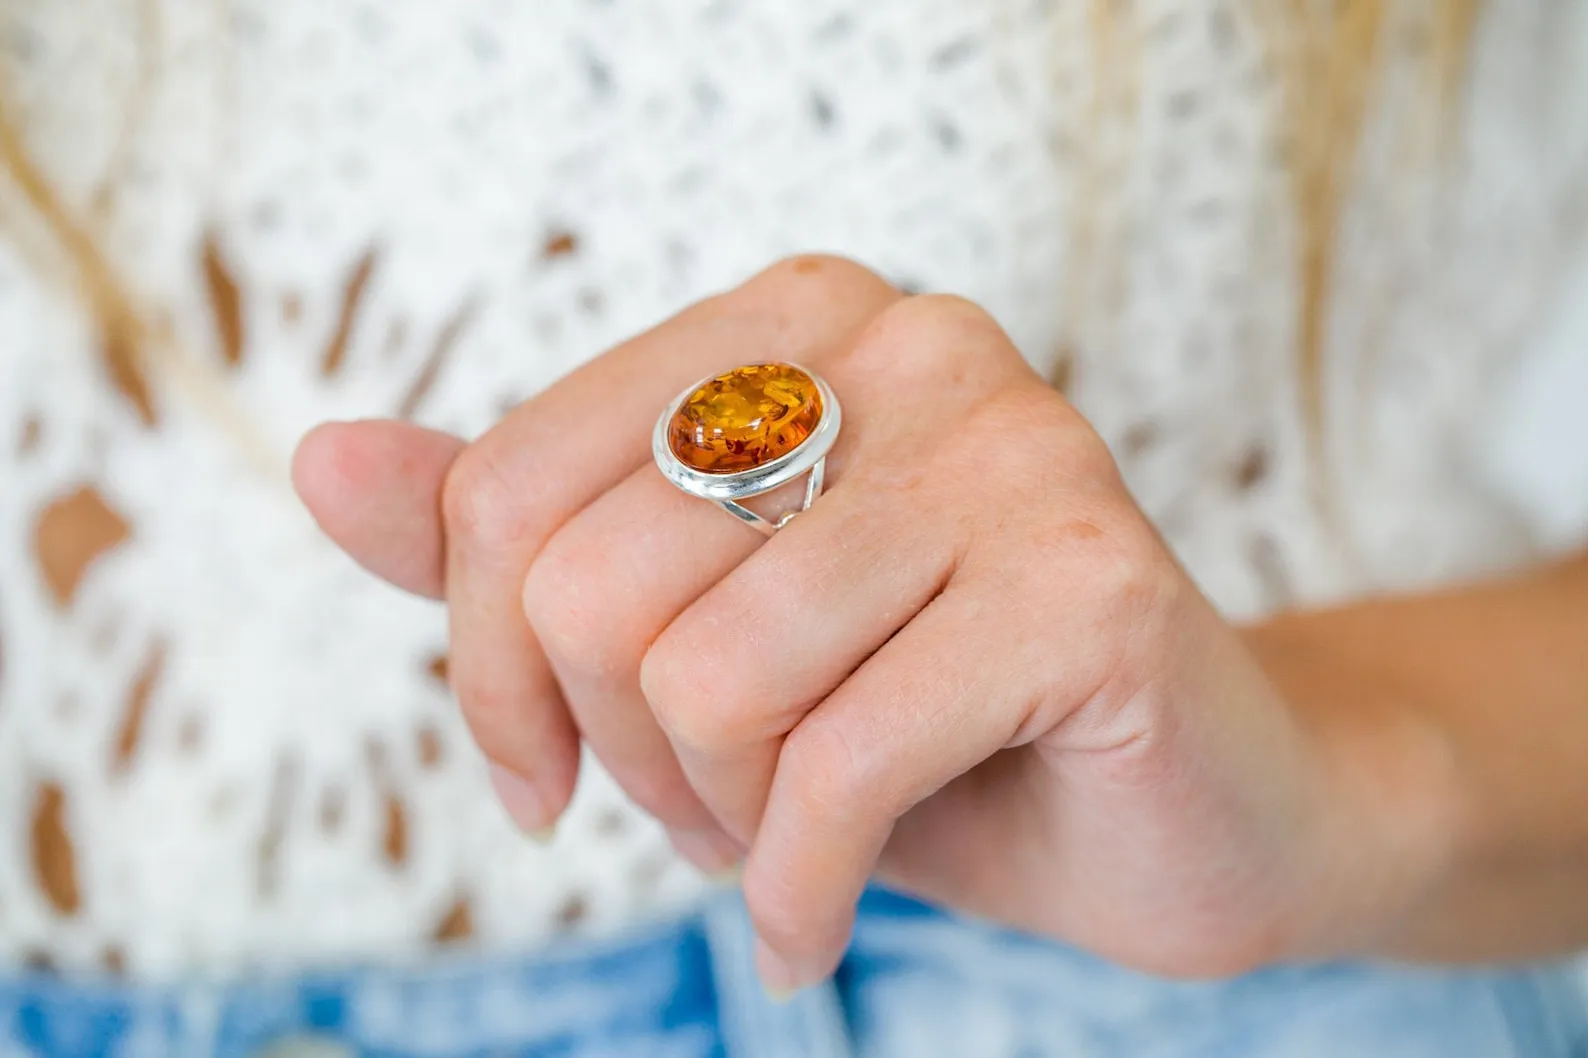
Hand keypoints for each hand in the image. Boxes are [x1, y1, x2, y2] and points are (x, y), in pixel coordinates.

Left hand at [293, 257, 1444, 989]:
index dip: (490, 669)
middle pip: (595, 586)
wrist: (1190, 804)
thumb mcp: (690, 629)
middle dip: (627, 758)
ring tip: (785, 843)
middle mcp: (907, 344)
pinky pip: (837, 764)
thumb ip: (514, 543)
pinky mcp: (1092, 583)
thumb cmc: (921, 717)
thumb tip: (325, 460)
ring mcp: (1015, 450)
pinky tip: (818, 925)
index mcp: (793, 322)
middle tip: (713, 810)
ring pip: (707, 683)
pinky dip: (798, 888)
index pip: (515, 484)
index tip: (548, 769)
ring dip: (717, 826)